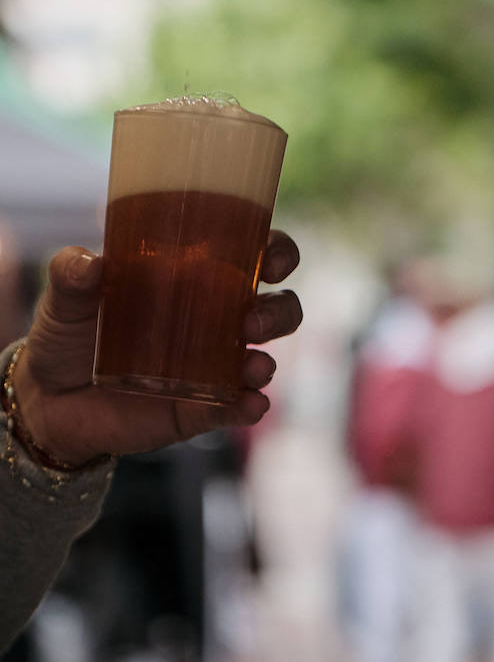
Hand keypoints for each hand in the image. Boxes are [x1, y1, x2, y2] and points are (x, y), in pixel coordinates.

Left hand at [10, 231, 302, 467]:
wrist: (46, 402)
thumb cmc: (67, 334)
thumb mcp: (65, 299)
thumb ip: (72, 276)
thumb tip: (90, 263)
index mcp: (196, 278)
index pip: (254, 255)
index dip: (278, 252)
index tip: (274, 257)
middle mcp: (215, 320)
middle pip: (276, 307)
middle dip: (279, 311)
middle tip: (253, 320)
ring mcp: (212, 367)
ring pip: (265, 357)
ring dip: (266, 359)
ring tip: (253, 366)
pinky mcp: (200, 409)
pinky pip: (237, 407)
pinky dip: (250, 405)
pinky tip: (250, 404)